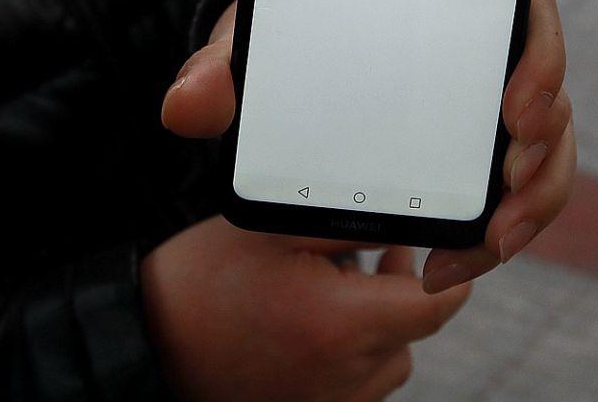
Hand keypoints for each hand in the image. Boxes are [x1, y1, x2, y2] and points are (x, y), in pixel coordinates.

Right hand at [141, 216, 468, 401]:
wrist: (147, 345)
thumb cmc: (205, 282)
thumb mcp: (276, 230)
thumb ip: (354, 220)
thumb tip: (413, 213)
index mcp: (341, 325)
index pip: (438, 304)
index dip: (450, 270)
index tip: (439, 245)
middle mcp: (346, 377)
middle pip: (414, 330)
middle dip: (400, 287)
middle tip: (364, 252)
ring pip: (390, 360)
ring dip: (376, 322)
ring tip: (327, 287)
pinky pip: (360, 384)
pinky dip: (352, 354)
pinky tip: (312, 322)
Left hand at [163, 0, 575, 295]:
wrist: (285, 70)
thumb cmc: (287, 34)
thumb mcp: (256, 42)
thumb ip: (221, 68)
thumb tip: (186, 107)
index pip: (531, 6)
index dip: (542, 56)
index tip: (514, 107)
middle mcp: (489, 50)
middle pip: (552, 91)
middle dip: (545, 150)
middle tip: (508, 187)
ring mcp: (493, 106)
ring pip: (548, 152)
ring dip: (535, 201)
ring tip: (492, 243)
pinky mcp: (482, 156)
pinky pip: (520, 193)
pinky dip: (500, 232)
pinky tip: (453, 263)